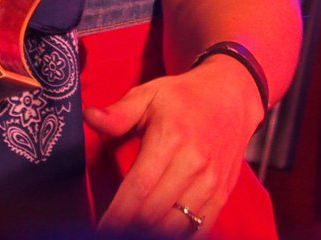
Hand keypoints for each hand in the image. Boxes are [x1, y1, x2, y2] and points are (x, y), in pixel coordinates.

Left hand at [84, 61, 261, 234]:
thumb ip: (119, 112)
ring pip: (178, 226)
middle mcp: (194, 165)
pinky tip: (159, 233)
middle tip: (110, 231)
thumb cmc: (183, 97)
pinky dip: (179, 236)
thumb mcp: (148, 94)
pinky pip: (201, 229)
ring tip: (131, 231)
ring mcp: (211, 184)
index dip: (118, 212)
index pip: (139, 186)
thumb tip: (90, 117)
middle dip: (130, 226)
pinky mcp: (222, 196)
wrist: (230, 98)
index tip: (102, 227)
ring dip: (153, 233)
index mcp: (171, 138)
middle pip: (156, 211)